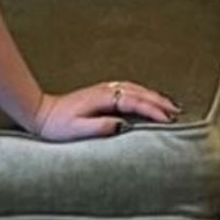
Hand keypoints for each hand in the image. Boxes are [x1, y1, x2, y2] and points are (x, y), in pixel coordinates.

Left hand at [33, 80, 181, 141]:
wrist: (42, 113)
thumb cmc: (57, 125)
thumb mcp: (76, 130)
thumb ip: (99, 127)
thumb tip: (122, 125)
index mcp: (102, 98)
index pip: (135, 102)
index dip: (153, 110)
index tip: (168, 119)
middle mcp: (106, 90)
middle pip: (140, 93)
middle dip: (160, 102)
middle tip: (177, 114)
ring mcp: (104, 89)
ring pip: (136, 90)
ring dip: (154, 97)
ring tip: (170, 107)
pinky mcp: (102, 93)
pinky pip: (129, 91)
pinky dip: (144, 95)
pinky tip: (149, 100)